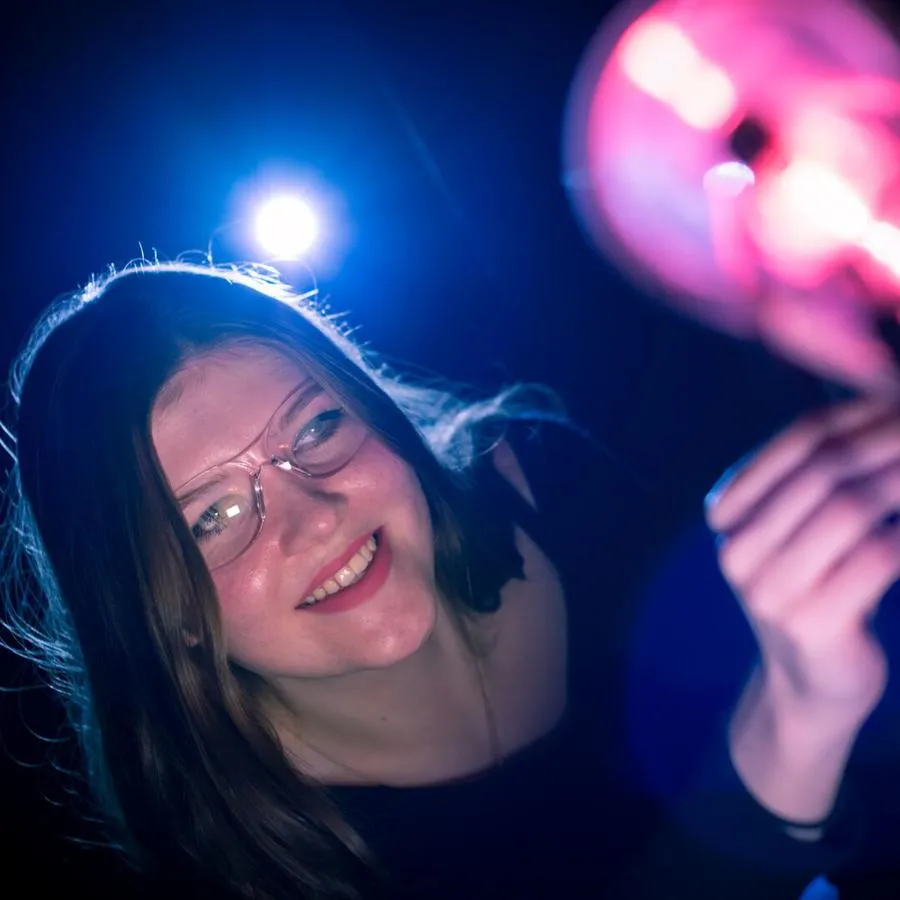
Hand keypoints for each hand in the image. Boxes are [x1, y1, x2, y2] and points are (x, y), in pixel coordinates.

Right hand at [706, 397, 899, 726]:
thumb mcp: (804, 534)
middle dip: (889, 442)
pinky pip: (876, 558)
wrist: (810, 686)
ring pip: (849, 509)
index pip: (798, 443)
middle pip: (824, 471)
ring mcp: (767, 588)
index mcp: (731, 515)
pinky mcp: (808, 623)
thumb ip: (825, 481)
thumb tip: (884, 401)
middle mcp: (737, 548)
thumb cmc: (819, 594)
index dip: (860, 414)